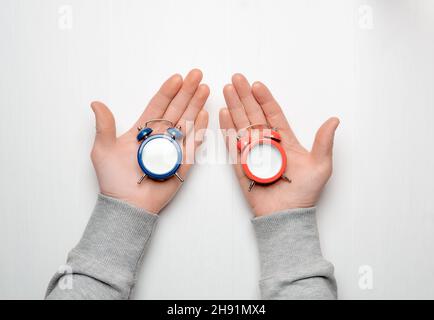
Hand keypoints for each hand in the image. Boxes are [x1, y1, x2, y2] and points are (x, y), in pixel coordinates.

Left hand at [91, 69, 208, 213]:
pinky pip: (192, 144)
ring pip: (187, 122)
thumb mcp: (103, 150)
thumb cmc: (113, 180)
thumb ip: (104, 126)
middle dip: (187, 92)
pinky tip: (204, 114)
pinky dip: (199, 129)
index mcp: (143, 131)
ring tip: (205, 89)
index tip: (177, 78)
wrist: (127, 204)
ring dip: (196, 105)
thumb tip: (96, 103)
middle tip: (197, 75)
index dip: (168, 91)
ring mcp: (173, 148)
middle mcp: (160, 136)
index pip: (158, 106)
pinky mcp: (182, 163)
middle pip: (176, 109)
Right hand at [219, 74, 338, 216]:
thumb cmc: (305, 192)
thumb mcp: (321, 166)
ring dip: (234, 107)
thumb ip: (324, 142)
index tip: (257, 85)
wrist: (287, 215)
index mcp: (285, 141)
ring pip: (242, 125)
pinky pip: (233, 145)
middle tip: (237, 79)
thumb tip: (334, 119)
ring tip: (227, 90)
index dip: (265, 99)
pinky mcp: (241, 165)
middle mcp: (267, 144)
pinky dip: (227, 129)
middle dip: (245, 96)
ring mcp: (253, 153)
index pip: (273, 114)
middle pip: (254, 115)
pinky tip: (223, 114)